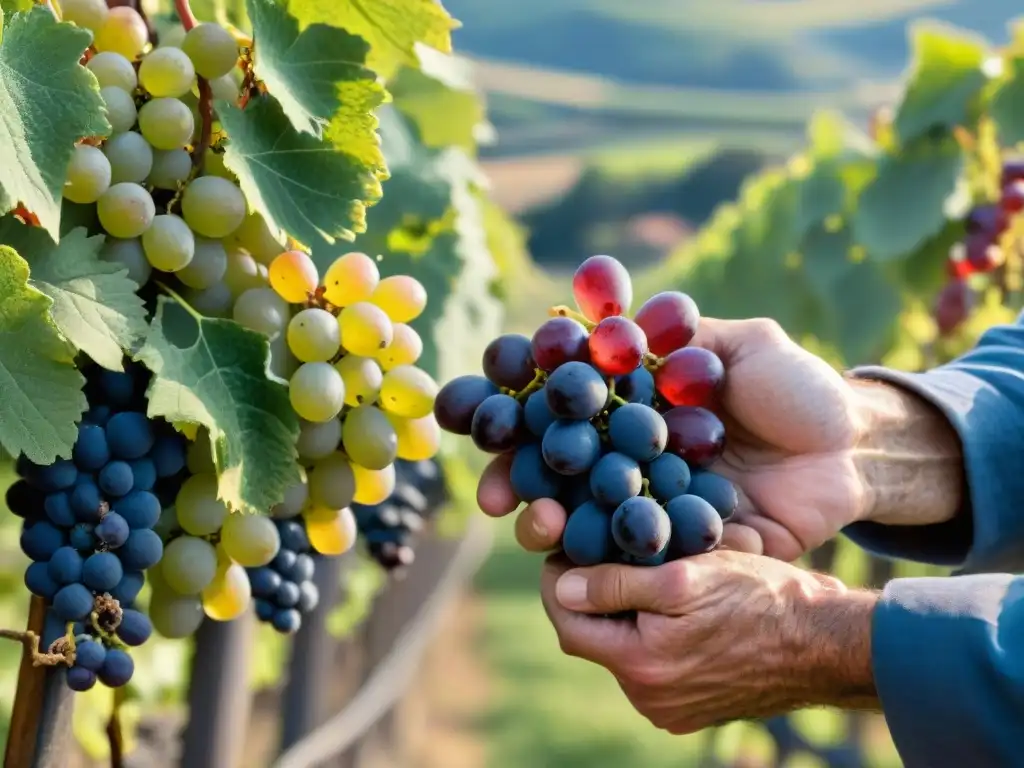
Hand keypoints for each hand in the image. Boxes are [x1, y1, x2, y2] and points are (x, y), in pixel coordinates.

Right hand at [480, 317, 871, 560]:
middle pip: (562, 467)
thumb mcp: (748, 345)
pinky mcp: (686, 541)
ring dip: (555, 523)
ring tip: (538, 527)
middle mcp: (637, 451)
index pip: (566, 406)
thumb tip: (618, 313)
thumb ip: (687, 336)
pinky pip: (644, 551)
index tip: (486, 418)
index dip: (522, 410)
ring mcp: (656, 499)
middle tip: (500, 495)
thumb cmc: (800, 388)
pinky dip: (614, 555)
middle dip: (523, 480)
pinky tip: (586, 561)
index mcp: (640, 404)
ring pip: (589, 513)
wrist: (855, 450)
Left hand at [539, 551, 877, 733]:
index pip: (568, 624)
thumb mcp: (684, 577)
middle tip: (602, 551)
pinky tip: (672, 605)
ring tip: (643, 572)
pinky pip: (654, 666)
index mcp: (640, 667)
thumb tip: (561, 587)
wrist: (824, 642)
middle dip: (591, 597)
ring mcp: (672, 709)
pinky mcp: (694, 708)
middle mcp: (649, 699)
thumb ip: (616, 585)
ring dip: (623, 614)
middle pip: (593, 640)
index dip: (559, 584)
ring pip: (623, 651)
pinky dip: (651, 634)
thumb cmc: (760, 599)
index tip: (565, 549)